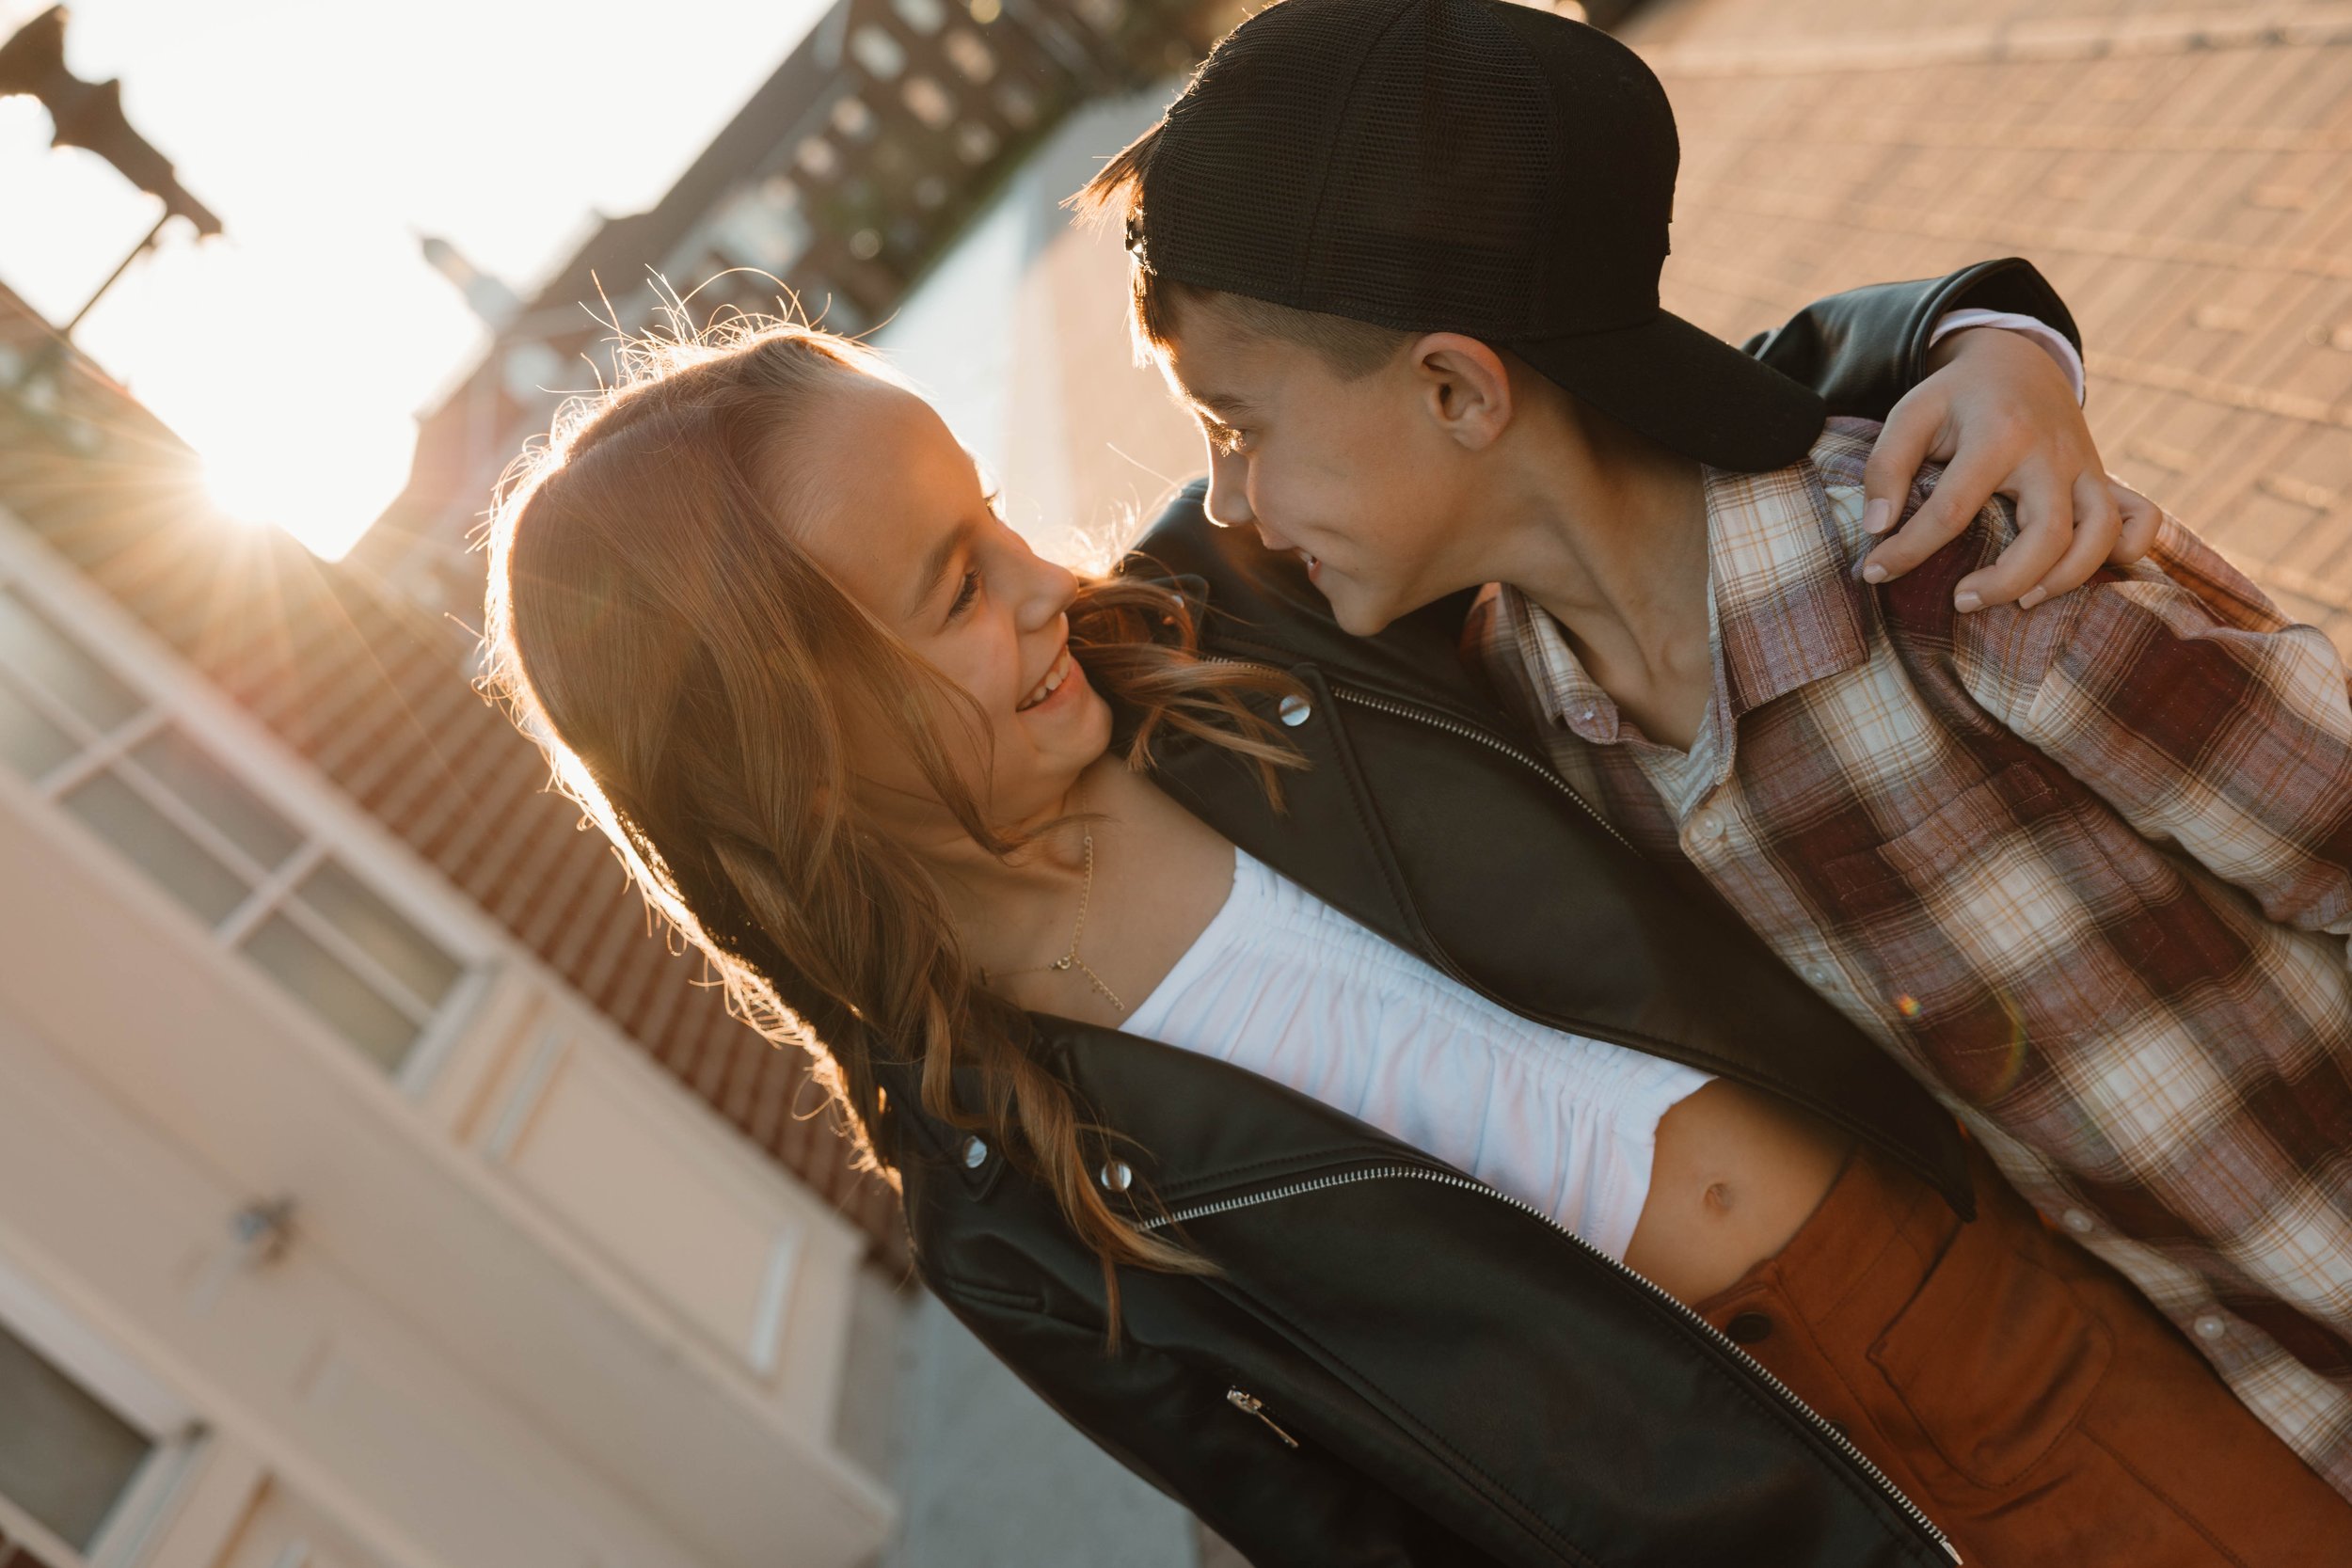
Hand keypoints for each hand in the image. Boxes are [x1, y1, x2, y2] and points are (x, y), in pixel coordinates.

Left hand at [1859, 327, 2161, 611]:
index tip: (1873, 572)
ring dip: (2066, 579)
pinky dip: (2130, 552)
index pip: (1952, 510)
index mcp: (1999, 435)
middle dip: (2005, 580)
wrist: (2016, 361)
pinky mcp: (2103, 478)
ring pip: (2100, 535)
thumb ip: (1885, 467)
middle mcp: (2052, 455)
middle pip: (2047, 534)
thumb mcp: (1911, 414)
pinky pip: (2142, 519)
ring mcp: (2085, 467)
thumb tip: (1876, 527)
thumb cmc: (1957, 397)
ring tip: (2020, 602)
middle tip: (1960, 601)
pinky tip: (2085, 573)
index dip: (1908, 550)